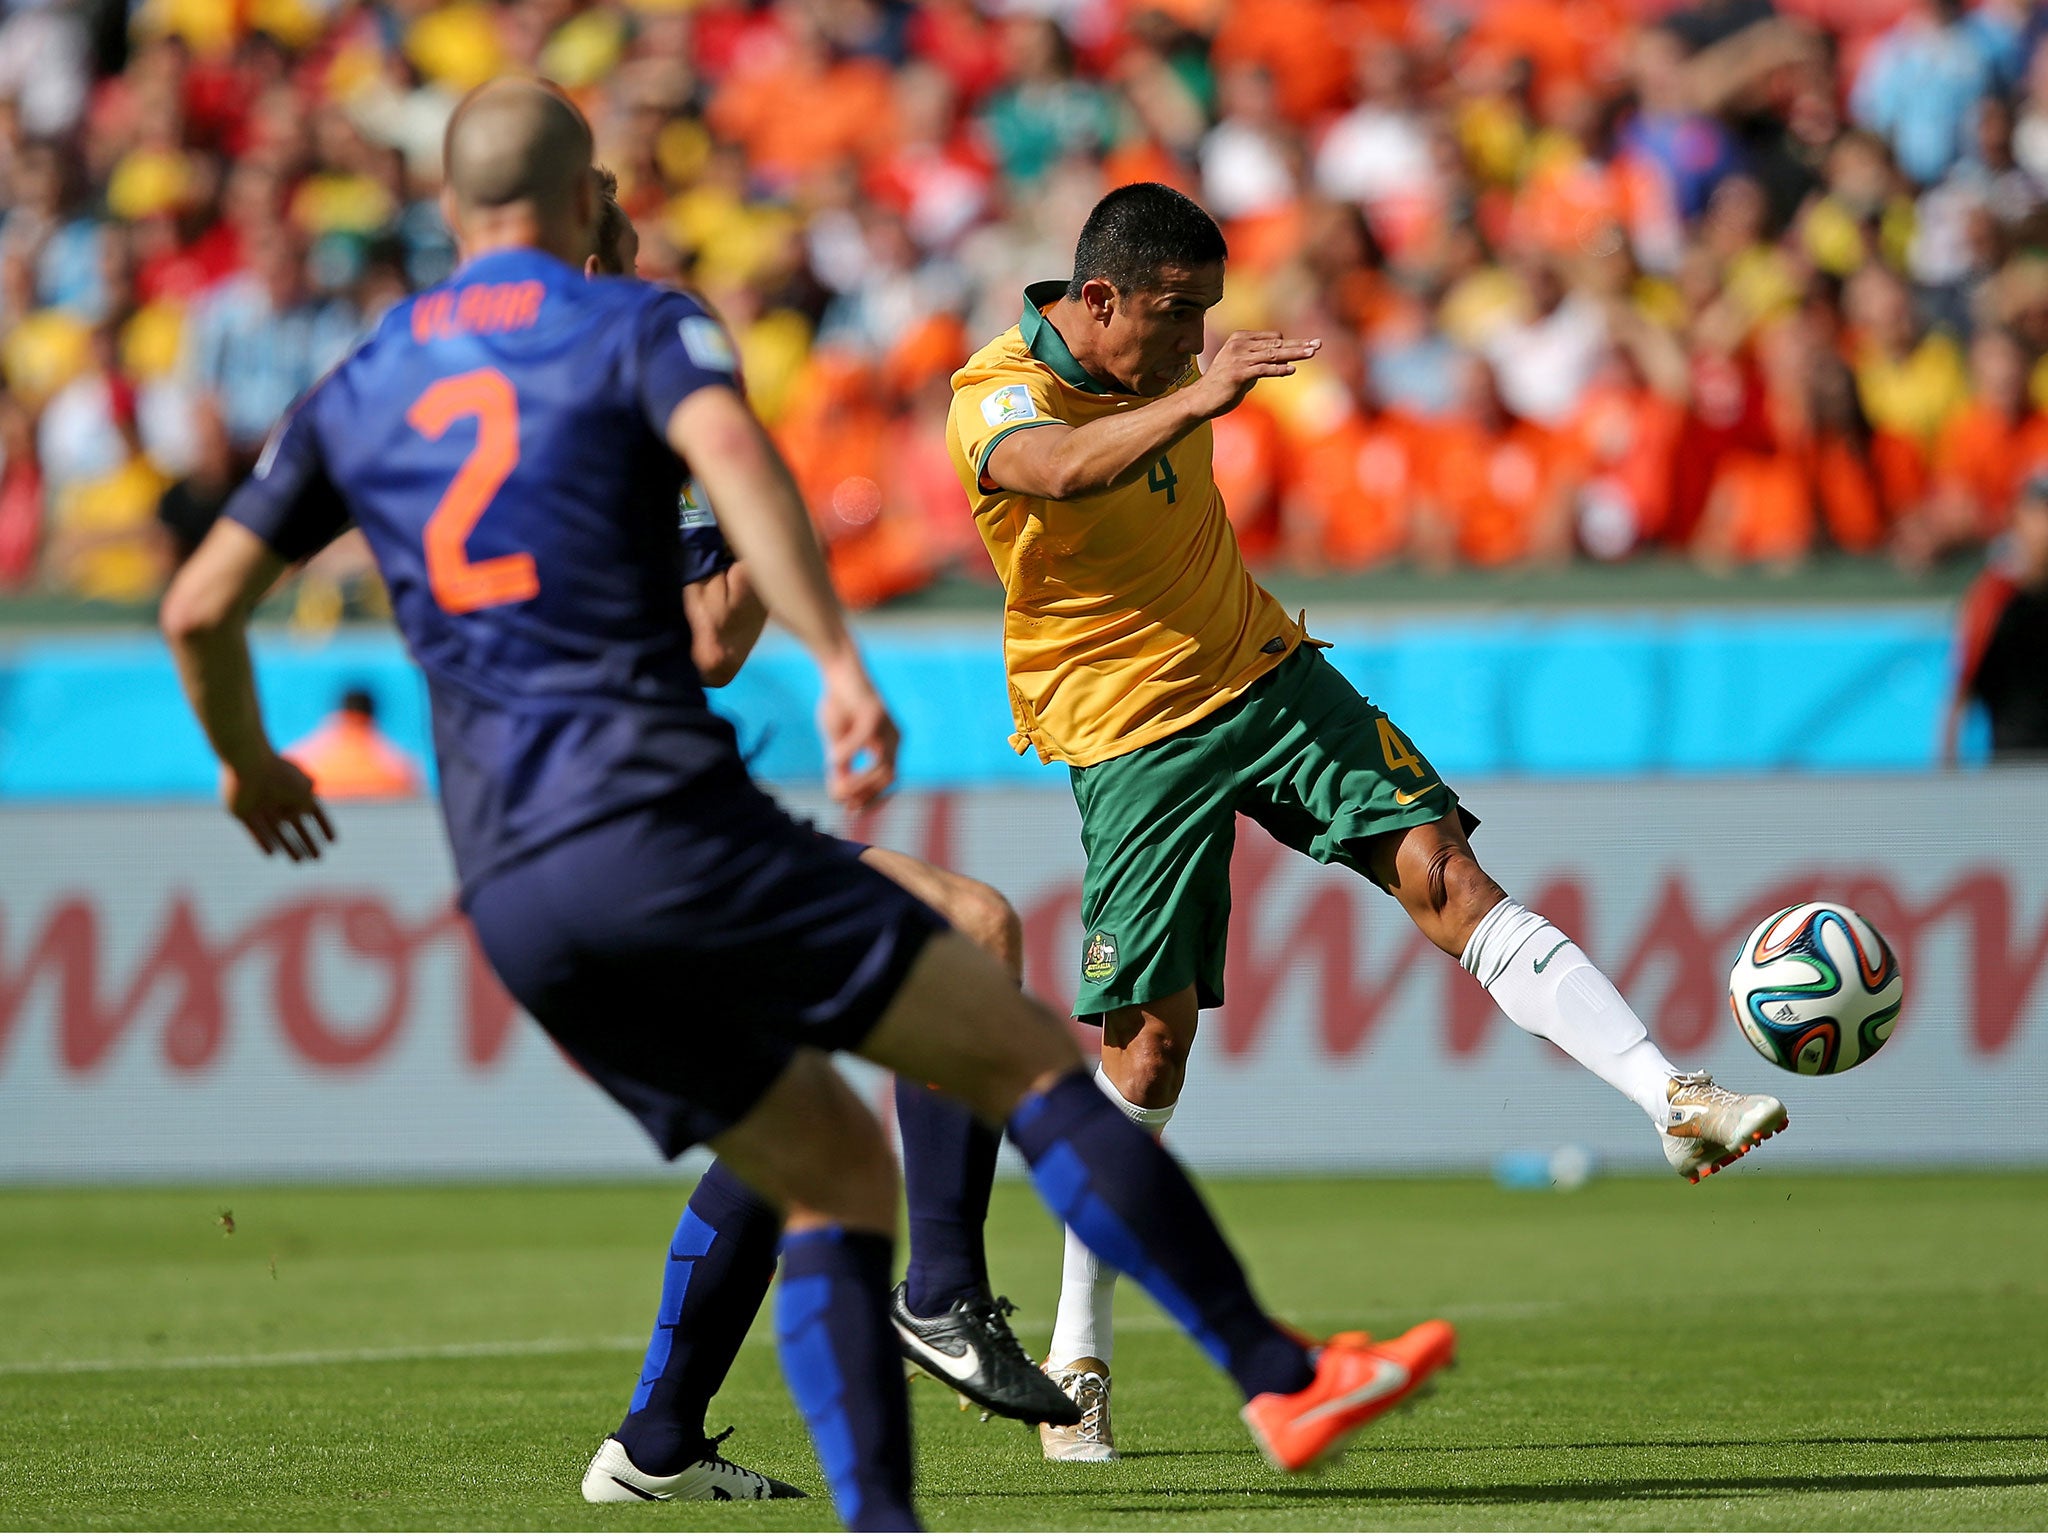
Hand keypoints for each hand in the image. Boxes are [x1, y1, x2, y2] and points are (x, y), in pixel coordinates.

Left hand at [223, 752, 335, 861]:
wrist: (247, 764)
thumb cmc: (280, 775)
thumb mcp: (304, 791)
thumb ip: (309, 805)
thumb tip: (308, 815)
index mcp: (296, 791)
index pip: (315, 813)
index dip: (324, 827)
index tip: (334, 841)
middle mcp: (279, 800)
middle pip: (297, 827)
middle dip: (309, 842)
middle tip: (318, 858)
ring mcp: (261, 808)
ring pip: (278, 833)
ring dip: (290, 847)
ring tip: (300, 862)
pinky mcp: (242, 813)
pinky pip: (255, 832)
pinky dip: (263, 842)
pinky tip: (272, 854)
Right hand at [816, 653, 898, 812]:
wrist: (837, 670)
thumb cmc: (838, 705)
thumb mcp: (837, 743)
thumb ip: (841, 767)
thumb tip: (838, 796)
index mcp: (889, 746)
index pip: (890, 783)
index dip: (874, 801)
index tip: (853, 812)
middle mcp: (895, 738)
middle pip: (890, 779)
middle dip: (868, 796)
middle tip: (846, 805)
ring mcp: (888, 726)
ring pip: (883, 768)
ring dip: (859, 781)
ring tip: (837, 782)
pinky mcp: (875, 713)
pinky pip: (864, 742)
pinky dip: (847, 754)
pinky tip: (831, 759)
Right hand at [1191, 330, 1320, 417]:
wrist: (1201, 399)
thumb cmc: (1223, 385)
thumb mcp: (1245, 368)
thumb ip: (1262, 361)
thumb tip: (1286, 361)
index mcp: (1241, 338)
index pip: (1273, 338)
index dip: (1290, 344)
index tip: (1308, 346)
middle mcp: (1240, 345)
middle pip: (1276, 343)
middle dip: (1299, 344)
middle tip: (1318, 344)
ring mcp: (1238, 358)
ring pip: (1273, 354)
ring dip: (1294, 354)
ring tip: (1312, 352)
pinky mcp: (1238, 373)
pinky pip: (1263, 369)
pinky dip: (1278, 369)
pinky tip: (1291, 370)